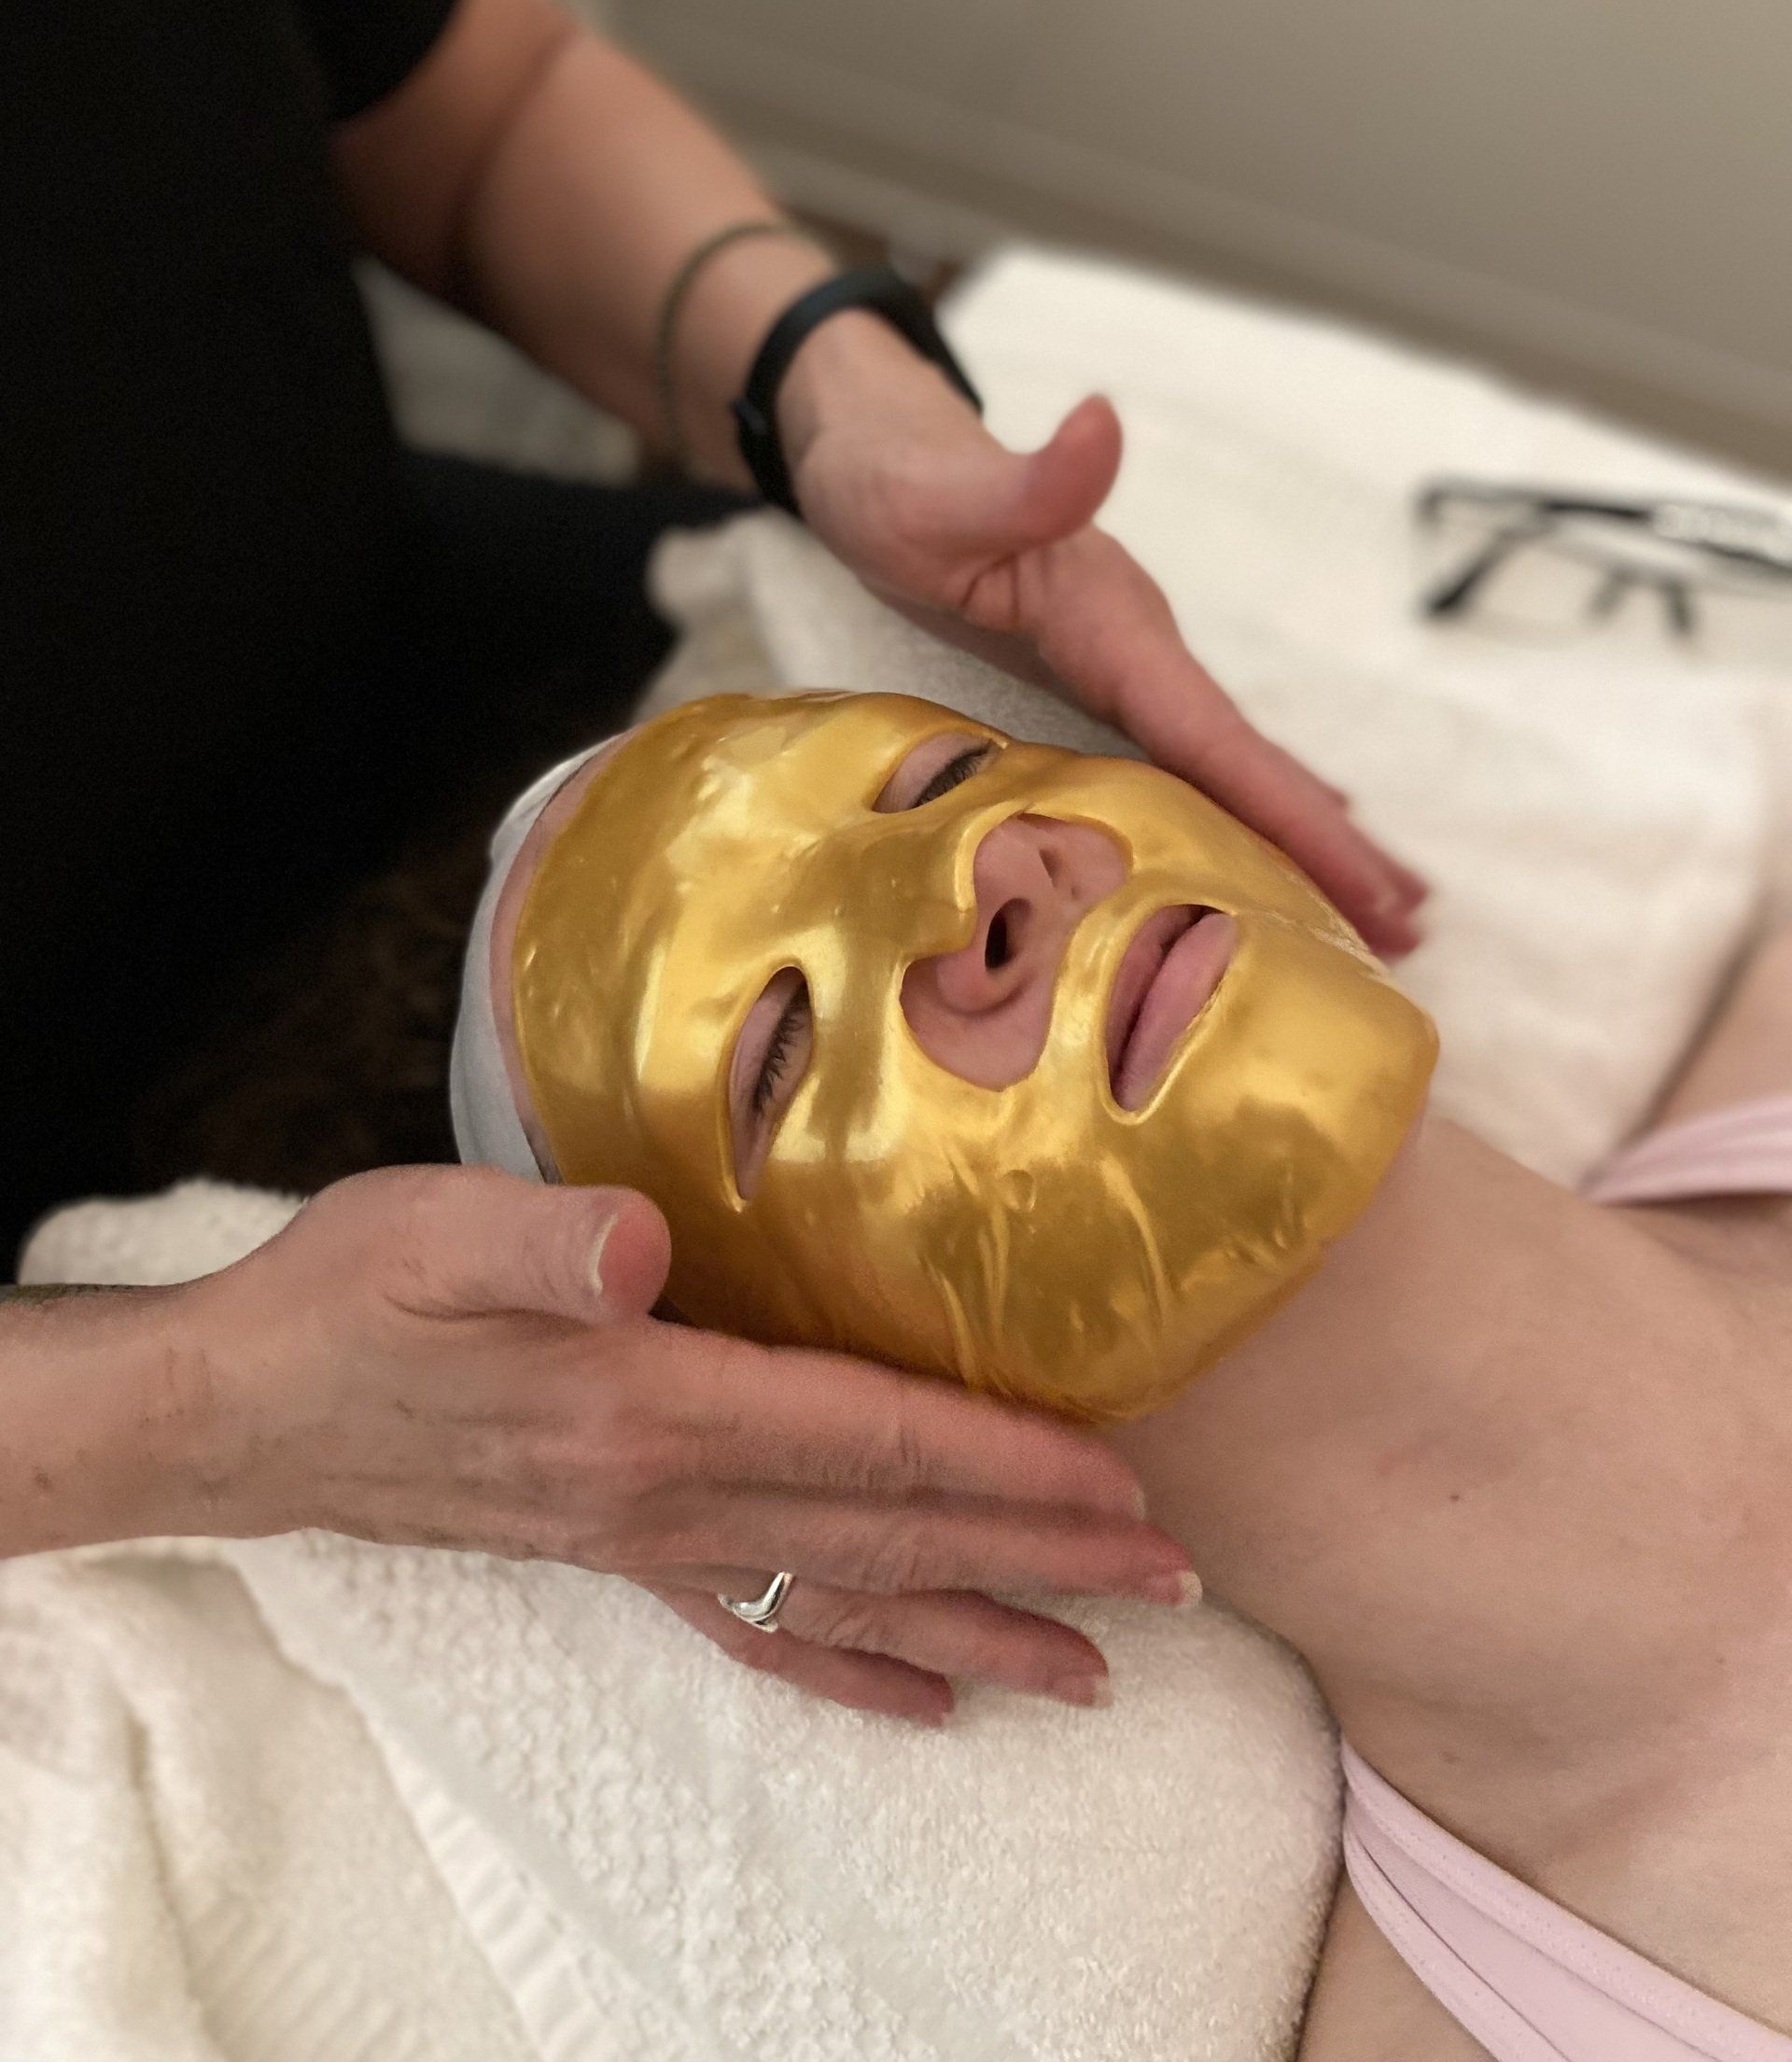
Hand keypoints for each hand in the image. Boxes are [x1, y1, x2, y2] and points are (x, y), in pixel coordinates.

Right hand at [188, 1167, 1194, 1722]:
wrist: (245, 1409)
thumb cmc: (345, 1300)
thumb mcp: (431, 1232)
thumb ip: (544, 1240)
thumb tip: (647, 1246)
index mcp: (650, 1411)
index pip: (869, 1441)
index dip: (1001, 1462)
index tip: (1121, 1488)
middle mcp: (669, 1497)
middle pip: (890, 1531)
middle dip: (1040, 1557)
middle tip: (1176, 1582)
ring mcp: (648, 1541)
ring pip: (849, 1596)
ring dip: (980, 1624)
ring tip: (1096, 1662)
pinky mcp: (619, 1551)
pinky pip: (762, 1630)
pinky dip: (854, 1664)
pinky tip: (922, 1696)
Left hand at [780, 318, 1426, 954]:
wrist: (873, 442)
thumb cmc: (894, 480)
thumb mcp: (939, 492)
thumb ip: (1023, 481)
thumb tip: (1101, 423)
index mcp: (1115, 624)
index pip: (1217, 738)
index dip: (1292, 815)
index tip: (1367, 885)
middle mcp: (1139, 646)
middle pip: (1247, 762)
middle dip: (1328, 844)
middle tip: (1409, 931)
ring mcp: (1124, 662)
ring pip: (1227, 765)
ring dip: (1300, 836)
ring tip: (1375, 914)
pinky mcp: (1095, 678)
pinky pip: (1183, 761)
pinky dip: (1238, 811)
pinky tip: (1269, 849)